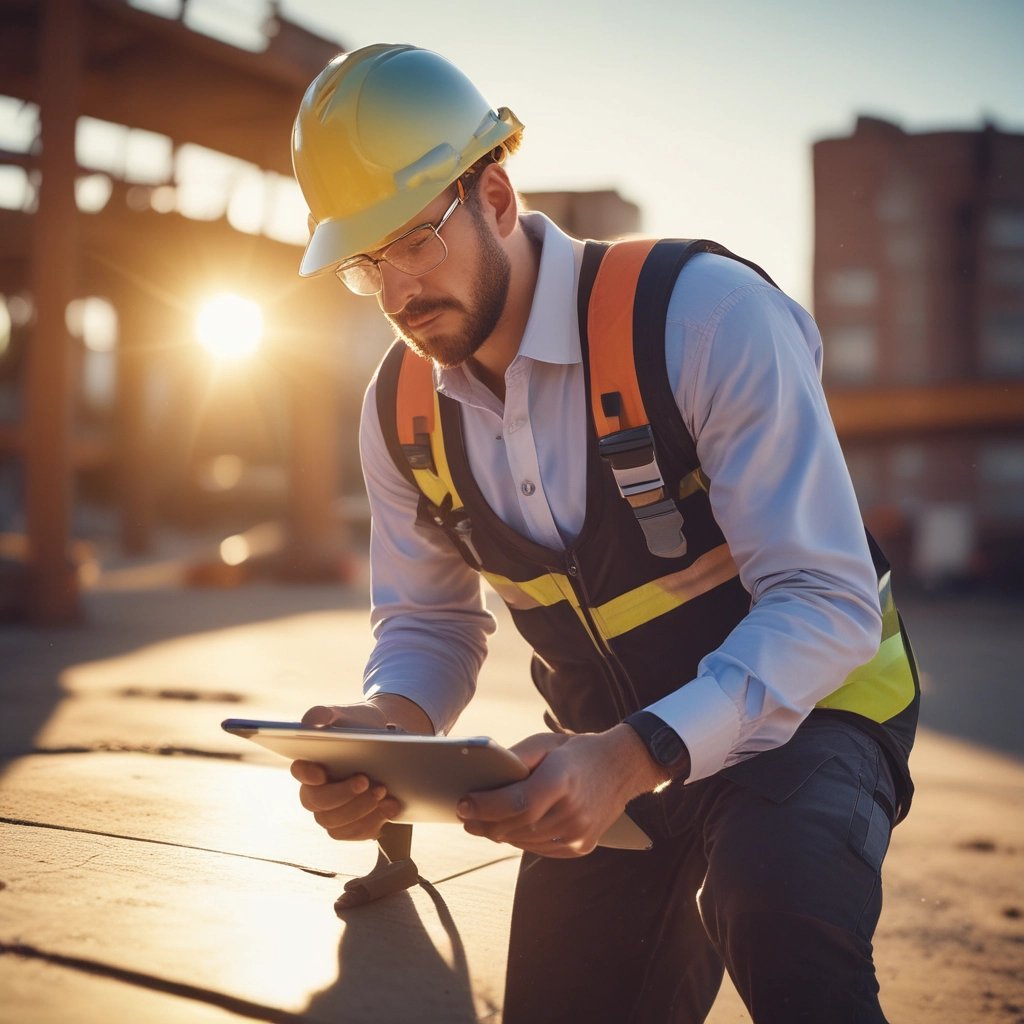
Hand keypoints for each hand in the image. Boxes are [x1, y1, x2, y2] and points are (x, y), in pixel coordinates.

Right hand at [290, 696, 431, 842]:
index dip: (307, 775)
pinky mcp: (351, 825)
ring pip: (335, 824)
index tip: (323, 773)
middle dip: (342, 795)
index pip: (299, 771)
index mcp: (311, 764)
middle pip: (317, 804)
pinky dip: (373, 822)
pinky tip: (390, 806)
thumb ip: (325, 714)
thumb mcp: (345, 714)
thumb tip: (311, 723)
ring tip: (383, 791)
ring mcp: (331, 812)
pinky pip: (355, 833)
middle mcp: (315, 793)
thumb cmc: (360, 727)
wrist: (389, 744)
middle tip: (366, 781)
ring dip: (360, 810)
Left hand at [456, 724, 668, 857]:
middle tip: (463, 816)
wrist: (621, 766)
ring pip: (525, 841)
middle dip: (484, 823)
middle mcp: (572, 811)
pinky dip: (520, 840)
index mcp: (562, 780)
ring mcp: (579, 833)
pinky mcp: (582, 846)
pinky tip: (507, 830)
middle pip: (517, 826)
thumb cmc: (576, 751)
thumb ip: (515, 759)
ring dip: (498, 834)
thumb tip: (483, 778)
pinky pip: (540, 849)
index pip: (517, 803)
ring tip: (479, 823)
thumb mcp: (546, 743)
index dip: (485, 807)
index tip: (462, 804)